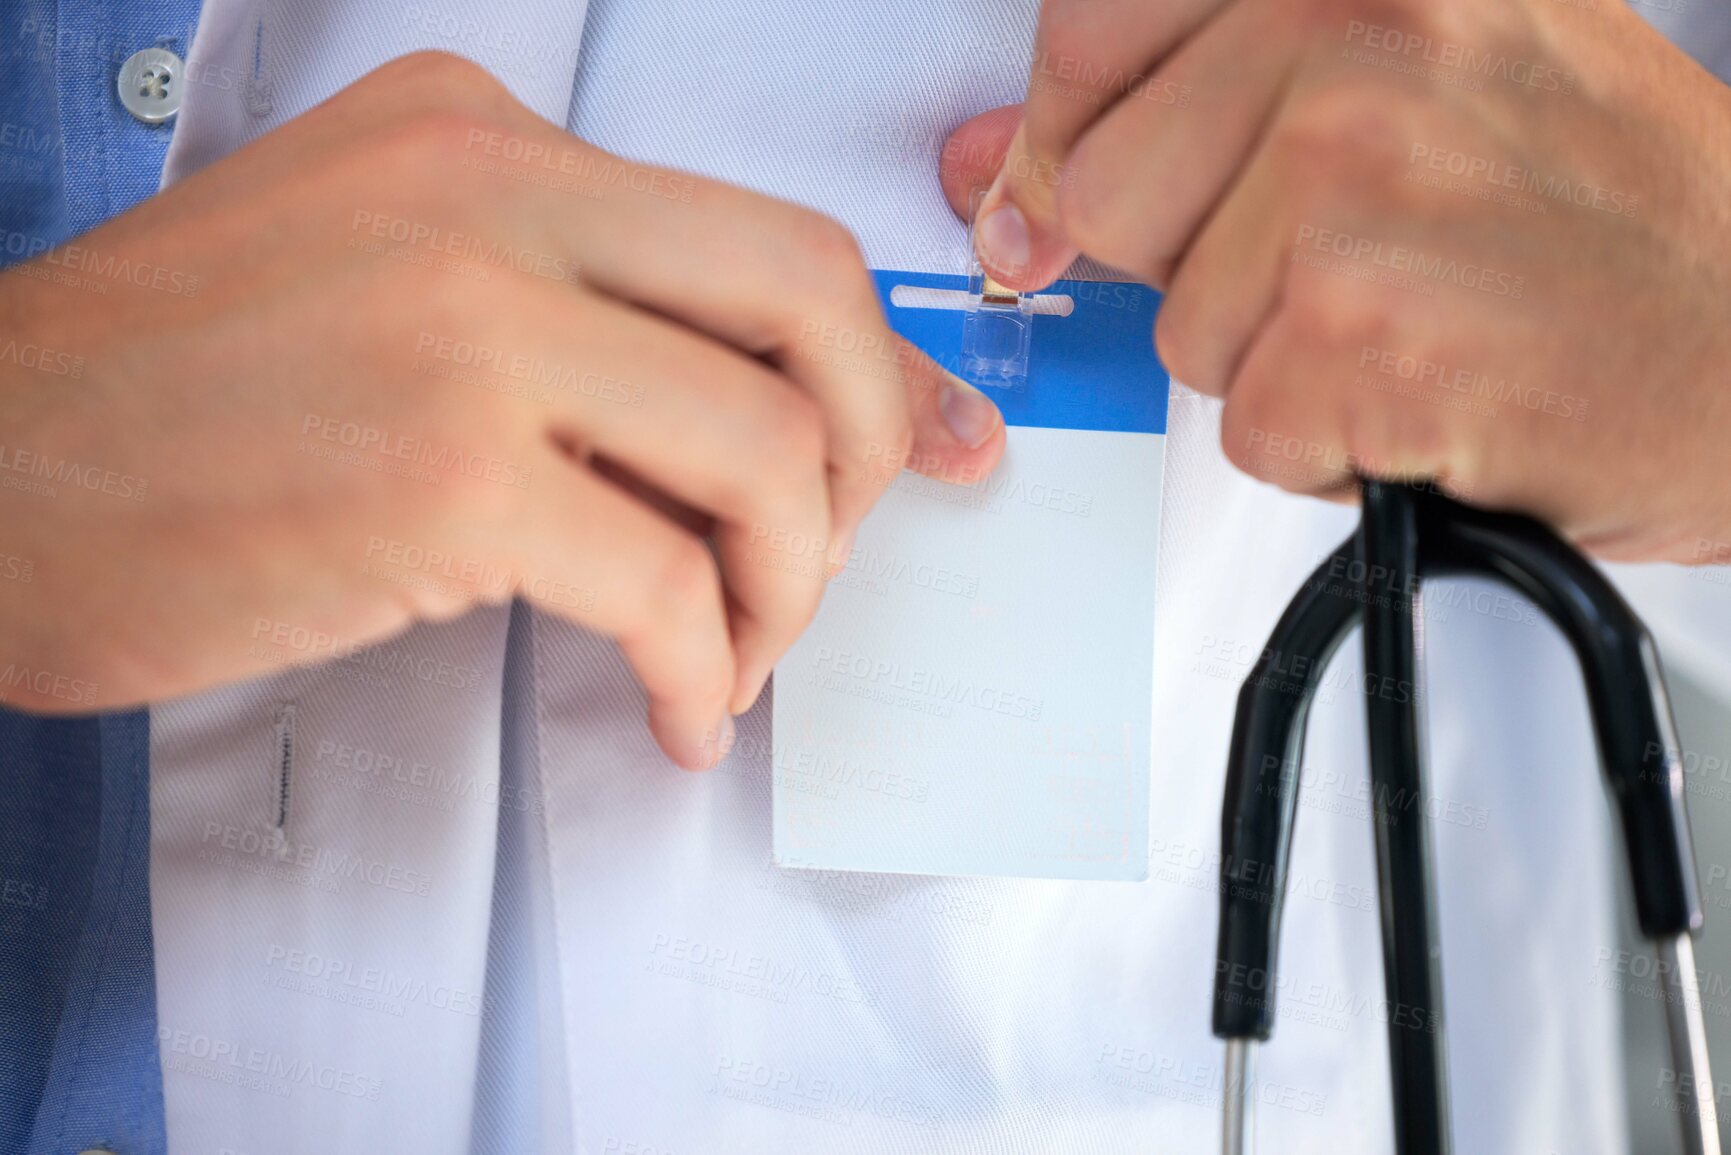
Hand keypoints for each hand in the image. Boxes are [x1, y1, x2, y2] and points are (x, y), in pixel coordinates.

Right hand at [0, 51, 1005, 767]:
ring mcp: (469, 328)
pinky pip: (671, 582)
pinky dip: (707, 667)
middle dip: (868, 448)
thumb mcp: (378, 274)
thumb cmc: (166, 399)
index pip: (758, 235)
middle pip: (809, 297)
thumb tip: (748, 409)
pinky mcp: (444, 476)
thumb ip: (563, 311)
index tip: (922, 445)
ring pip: (767, 448)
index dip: (869, 361)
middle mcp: (489, 197)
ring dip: (788, 583)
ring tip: (735, 651)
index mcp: (477, 136)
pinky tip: (681, 709)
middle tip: (830, 550)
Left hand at [958, 0, 1730, 560]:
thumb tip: (1001, 164)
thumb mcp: (1405, 82)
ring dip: (1276, 357)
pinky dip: (1327, 442)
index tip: (1093, 186)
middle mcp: (1361, 38)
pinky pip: (1245, 424)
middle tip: (1346, 259)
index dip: (1078, 134)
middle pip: (1110, 194)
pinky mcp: (1361, 334)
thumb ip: (1190, 95)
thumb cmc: (1602, 211)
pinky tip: (1431, 389)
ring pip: (1177, 326)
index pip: (1092, 29)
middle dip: (1200, 260)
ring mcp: (1356, 186)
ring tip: (1414, 318)